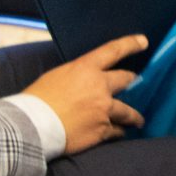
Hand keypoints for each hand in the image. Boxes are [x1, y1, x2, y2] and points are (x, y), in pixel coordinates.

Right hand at [23, 36, 149, 153]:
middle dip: (132, 81)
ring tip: (138, 120)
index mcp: (86, 68)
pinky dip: (117, 132)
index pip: (114, 50)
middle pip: (126, 79)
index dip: (130, 44)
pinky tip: (117, 133)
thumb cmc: (37, 100)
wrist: (32, 126)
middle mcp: (100, 86)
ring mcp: (104, 109)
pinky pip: (117, 131)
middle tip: (136, 83)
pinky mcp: (103, 129)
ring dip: (134, 116)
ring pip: (128, 111)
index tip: (143, 41)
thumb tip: (83, 81)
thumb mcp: (56, 76)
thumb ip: (76, 76)